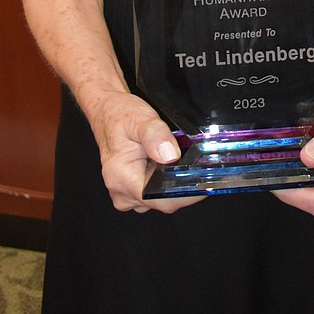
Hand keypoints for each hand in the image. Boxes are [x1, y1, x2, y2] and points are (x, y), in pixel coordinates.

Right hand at [90, 91, 206, 214]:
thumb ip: (155, 135)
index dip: (186, 194)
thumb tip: (170, 156)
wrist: (108, 112)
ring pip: (162, 198)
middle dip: (183, 184)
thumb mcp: (139, 117)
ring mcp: (127, 193)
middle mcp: (122, 191)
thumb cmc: (119, 115)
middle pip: (164, 202)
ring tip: (181, 158)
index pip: (160, 200)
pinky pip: (157, 192)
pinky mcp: (134, 190)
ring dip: (175, 181)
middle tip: (197, 161)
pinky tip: (171, 163)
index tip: (205, 181)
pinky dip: (168, 179)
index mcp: (121, 177)